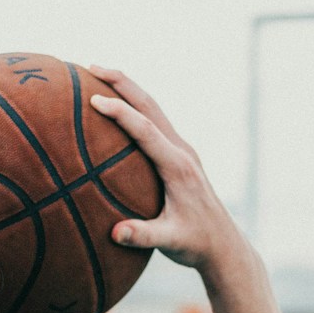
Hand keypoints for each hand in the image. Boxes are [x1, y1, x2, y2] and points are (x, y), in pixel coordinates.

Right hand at [85, 66, 246, 272]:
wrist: (223, 245)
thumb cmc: (195, 244)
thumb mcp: (170, 242)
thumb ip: (143, 236)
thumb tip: (116, 233)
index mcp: (178, 167)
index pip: (146, 130)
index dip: (120, 113)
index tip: (94, 99)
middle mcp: (181, 151)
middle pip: (150, 106)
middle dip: (121, 83)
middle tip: (90, 67)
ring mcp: (182, 150)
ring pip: (153, 110)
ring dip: (127, 89)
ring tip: (97, 75)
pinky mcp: (179, 155)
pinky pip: (154, 122)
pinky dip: (133, 107)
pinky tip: (115, 107)